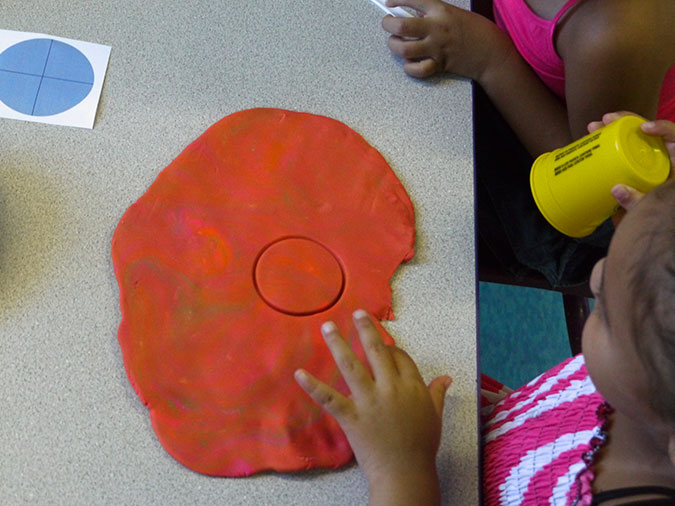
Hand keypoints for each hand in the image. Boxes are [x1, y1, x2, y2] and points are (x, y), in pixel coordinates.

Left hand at [295, 310, 450, 505]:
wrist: (405, 473)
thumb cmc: (421, 445)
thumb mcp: (435, 416)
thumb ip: (437, 393)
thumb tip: (446, 378)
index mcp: (412, 386)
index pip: (400, 357)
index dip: (391, 347)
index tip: (384, 343)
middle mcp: (391, 388)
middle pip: (377, 352)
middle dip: (366, 330)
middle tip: (356, 313)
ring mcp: (369, 402)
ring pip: (352, 366)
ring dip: (338, 344)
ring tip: (327, 326)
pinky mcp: (351, 417)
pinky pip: (329, 398)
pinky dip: (313, 386)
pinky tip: (299, 374)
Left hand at [381, 0, 507, 79]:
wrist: (491, 51)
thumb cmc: (474, 30)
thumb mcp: (453, 13)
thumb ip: (433, 13)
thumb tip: (410, 14)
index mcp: (441, 10)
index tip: (390, 3)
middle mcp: (437, 28)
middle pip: (401, 26)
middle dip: (388, 24)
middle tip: (388, 24)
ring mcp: (437, 48)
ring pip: (404, 49)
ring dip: (394, 46)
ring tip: (396, 43)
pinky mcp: (439, 65)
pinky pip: (417, 69)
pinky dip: (409, 67)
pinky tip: (410, 62)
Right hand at [587, 111, 674, 224]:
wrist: (650, 234)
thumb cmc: (659, 220)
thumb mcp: (652, 210)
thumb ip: (639, 202)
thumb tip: (617, 189)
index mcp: (674, 164)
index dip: (663, 128)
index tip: (644, 128)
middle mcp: (661, 160)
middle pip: (647, 134)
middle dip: (627, 122)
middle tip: (605, 120)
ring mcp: (645, 164)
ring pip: (632, 141)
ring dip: (613, 131)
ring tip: (594, 127)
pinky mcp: (631, 171)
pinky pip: (621, 154)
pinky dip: (607, 146)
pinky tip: (593, 140)